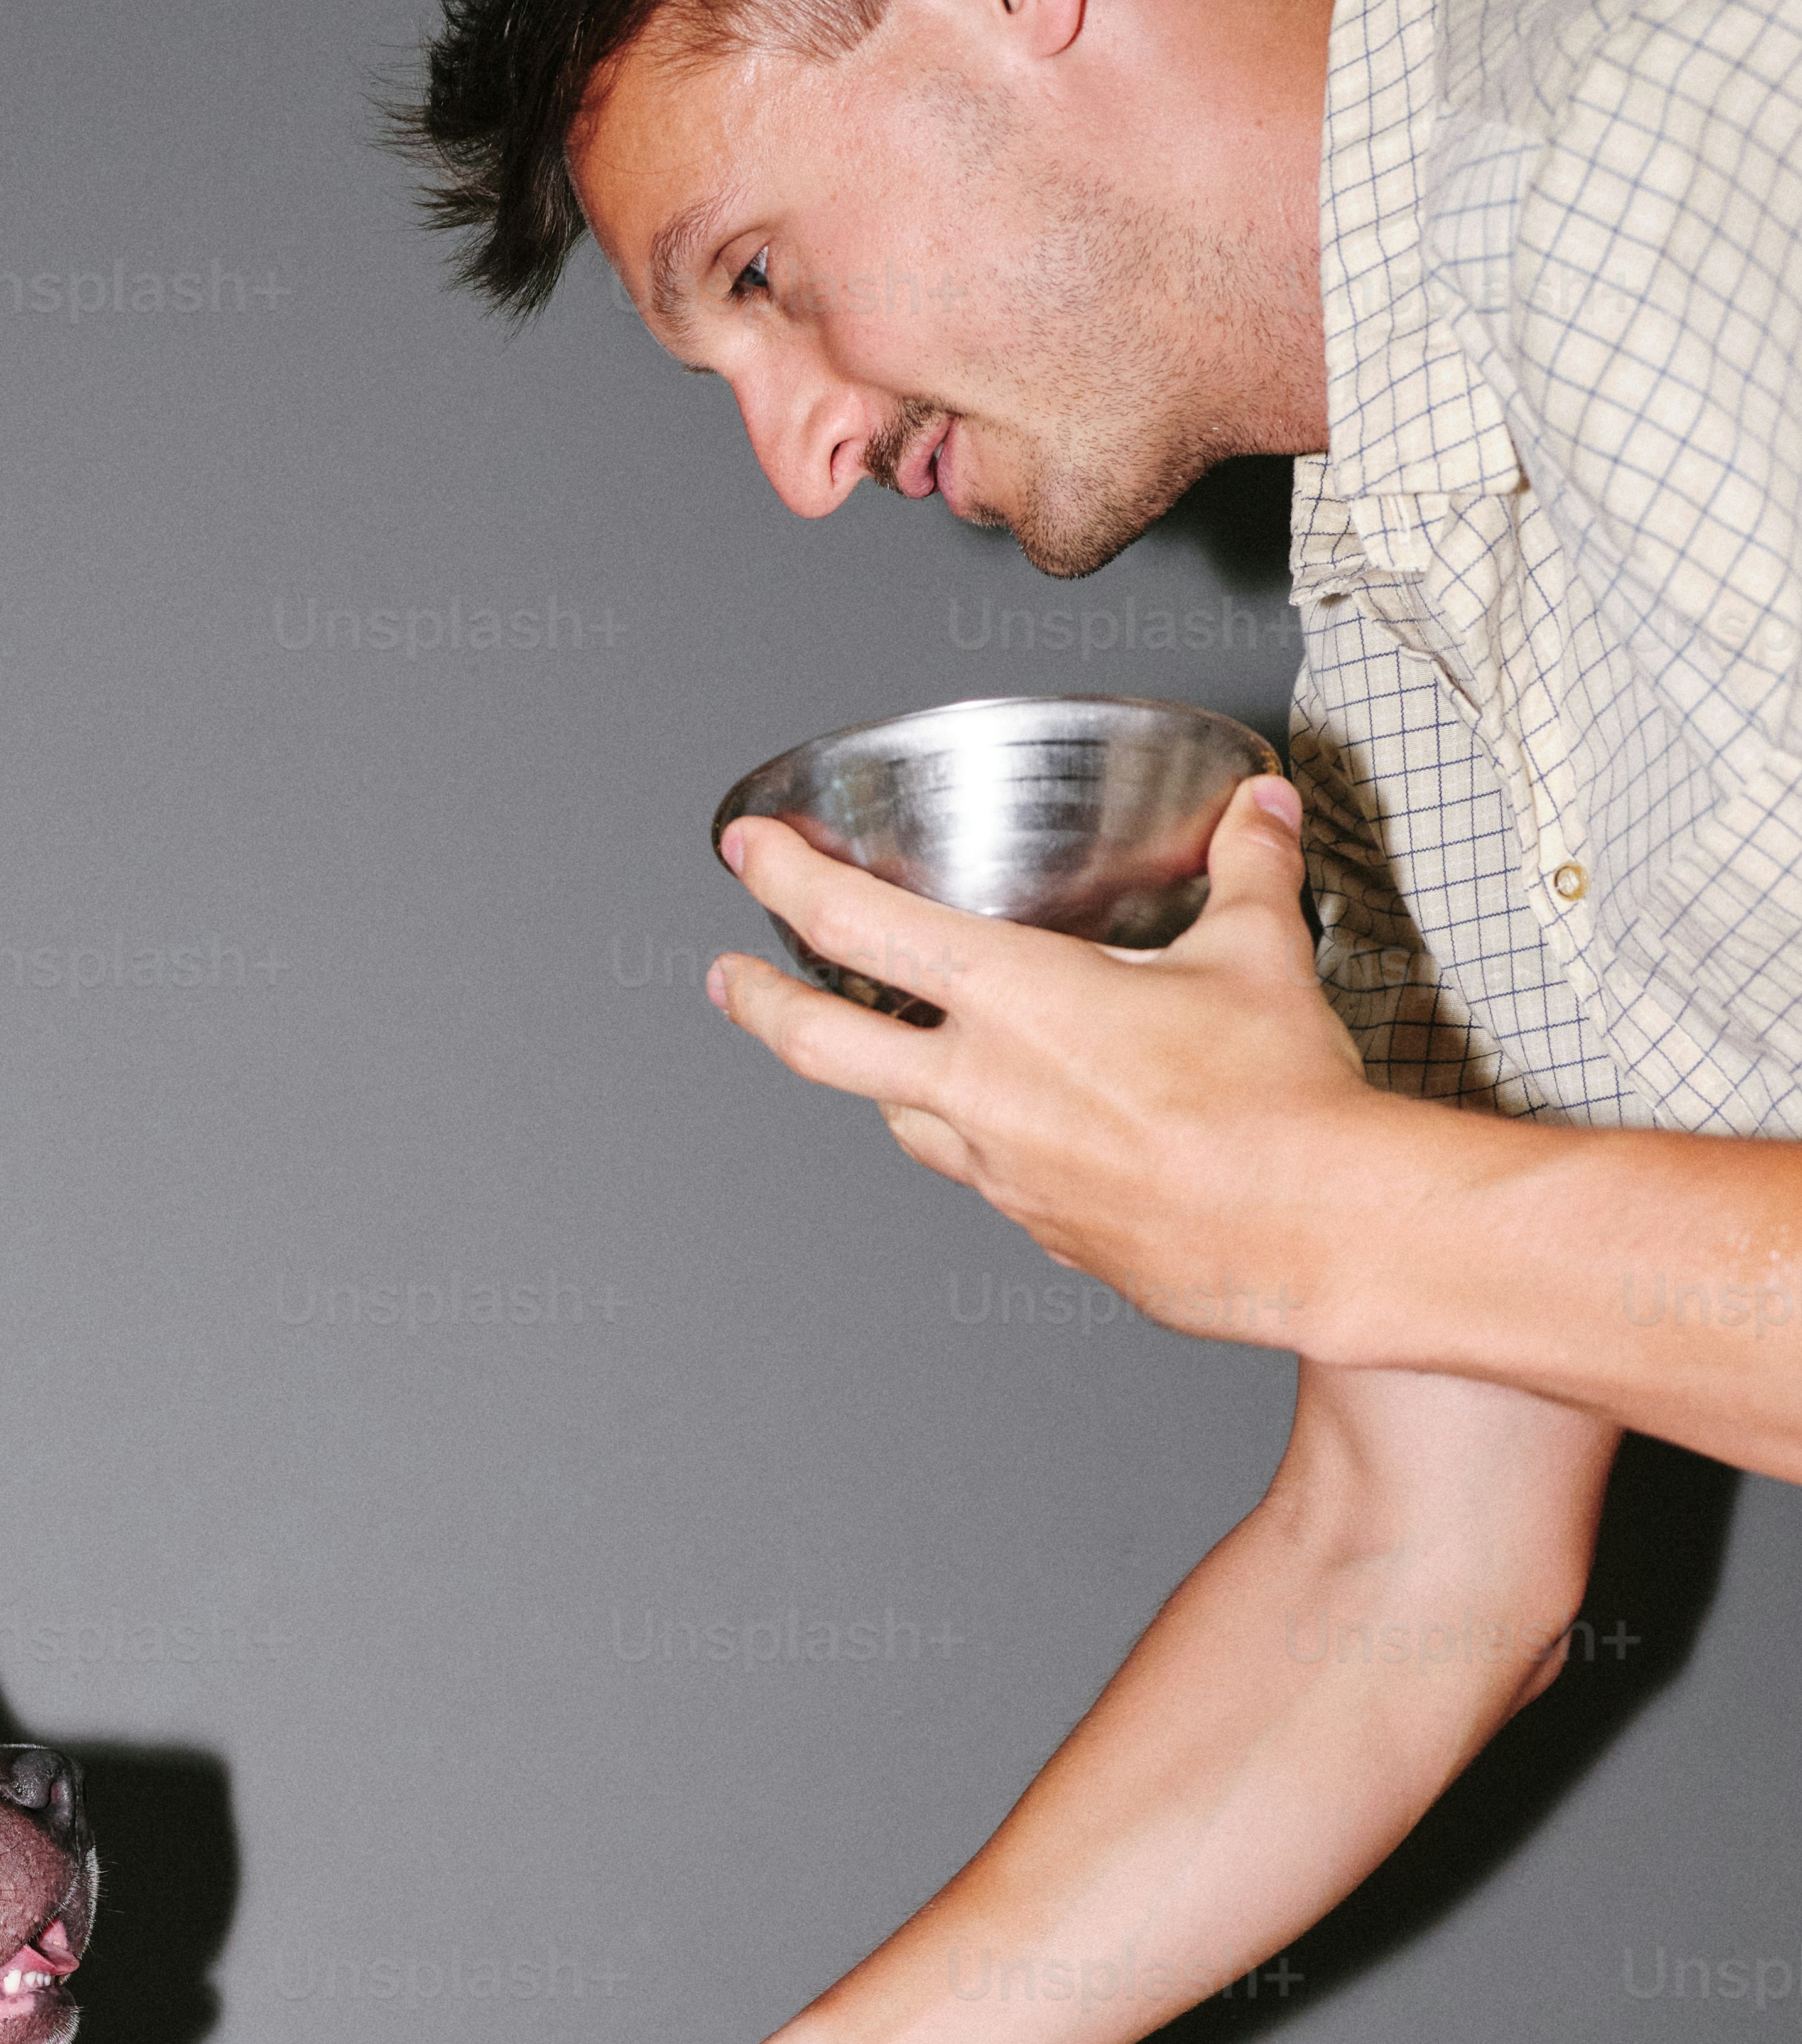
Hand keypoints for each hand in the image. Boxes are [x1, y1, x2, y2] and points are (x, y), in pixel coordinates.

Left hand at [709, 774, 1371, 1342]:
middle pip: (823, 1044)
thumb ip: (1247, 871)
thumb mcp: (1260, 955)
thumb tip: (1257, 814)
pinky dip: (972, 1140)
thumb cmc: (1279, 1103)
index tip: (750, 856)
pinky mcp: (1038, 1229)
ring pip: (900, 1118)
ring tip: (878, 1052)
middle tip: (733, 981)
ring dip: (877, 1083)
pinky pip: (979, 1176)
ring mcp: (1001, 1170)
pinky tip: (1007, 1126)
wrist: (1311, 1230)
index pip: (858, 925)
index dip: (787, 881)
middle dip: (763, 1004)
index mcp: (1017, 1000)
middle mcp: (984, 1089)